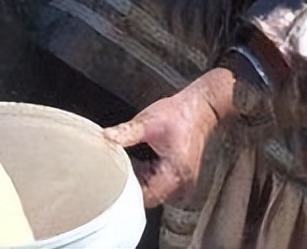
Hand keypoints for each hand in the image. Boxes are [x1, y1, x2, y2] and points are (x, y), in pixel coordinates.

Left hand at [102, 70, 233, 207]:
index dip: (127, 191)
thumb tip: (106, 138)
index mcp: (175, 174)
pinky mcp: (180, 176)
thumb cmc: (179, 114)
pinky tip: (138, 162)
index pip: (146, 198)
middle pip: (150, 197)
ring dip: (139, 181)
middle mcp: (182, 183)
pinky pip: (160, 184)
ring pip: (154, 192)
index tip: (113, 180)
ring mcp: (182, 181)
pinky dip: (147, 176)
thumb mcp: (148, 122)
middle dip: (132, 185)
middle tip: (115, 170)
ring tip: (126, 164)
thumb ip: (126, 132)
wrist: (200, 108)